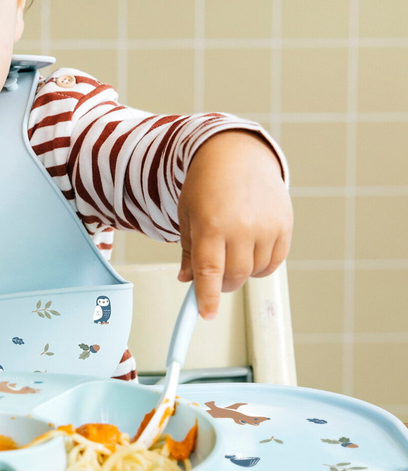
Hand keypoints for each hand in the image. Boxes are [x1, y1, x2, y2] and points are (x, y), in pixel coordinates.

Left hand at [177, 130, 292, 318]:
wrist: (237, 155)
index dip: (207, 297)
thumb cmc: (206, 185)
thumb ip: (187, 250)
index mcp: (210, 224)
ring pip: (254, 273)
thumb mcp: (187, 215)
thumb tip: (187, 280)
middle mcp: (240, 226)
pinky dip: (260, 266)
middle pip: (233, 276)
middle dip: (221, 284)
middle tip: (214, 278)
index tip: (205, 315)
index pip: (209, 270)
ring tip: (231, 251)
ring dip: (241, 273)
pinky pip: (273, 263)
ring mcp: (266, 226)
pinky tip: (250, 250)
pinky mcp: (284, 226)